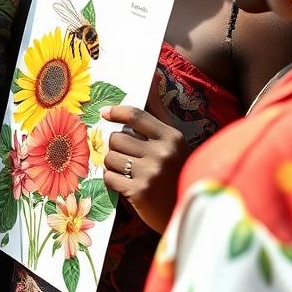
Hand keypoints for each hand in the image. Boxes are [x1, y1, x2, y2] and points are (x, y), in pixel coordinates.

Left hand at [102, 95, 189, 233]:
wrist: (187, 213)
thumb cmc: (176, 174)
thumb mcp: (174, 144)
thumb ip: (157, 116)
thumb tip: (151, 79)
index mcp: (171, 137)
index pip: (135, 115)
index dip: (116, 111)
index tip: (105, 113)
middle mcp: (162, 152)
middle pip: (116, 138)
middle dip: (117, 148)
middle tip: (129, 159)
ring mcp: (151, 172)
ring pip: (110, 158)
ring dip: (113, 166)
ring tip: (129, 173)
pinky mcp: (140, 191)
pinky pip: (109, 177)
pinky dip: (112, 181)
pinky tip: (126, 186)